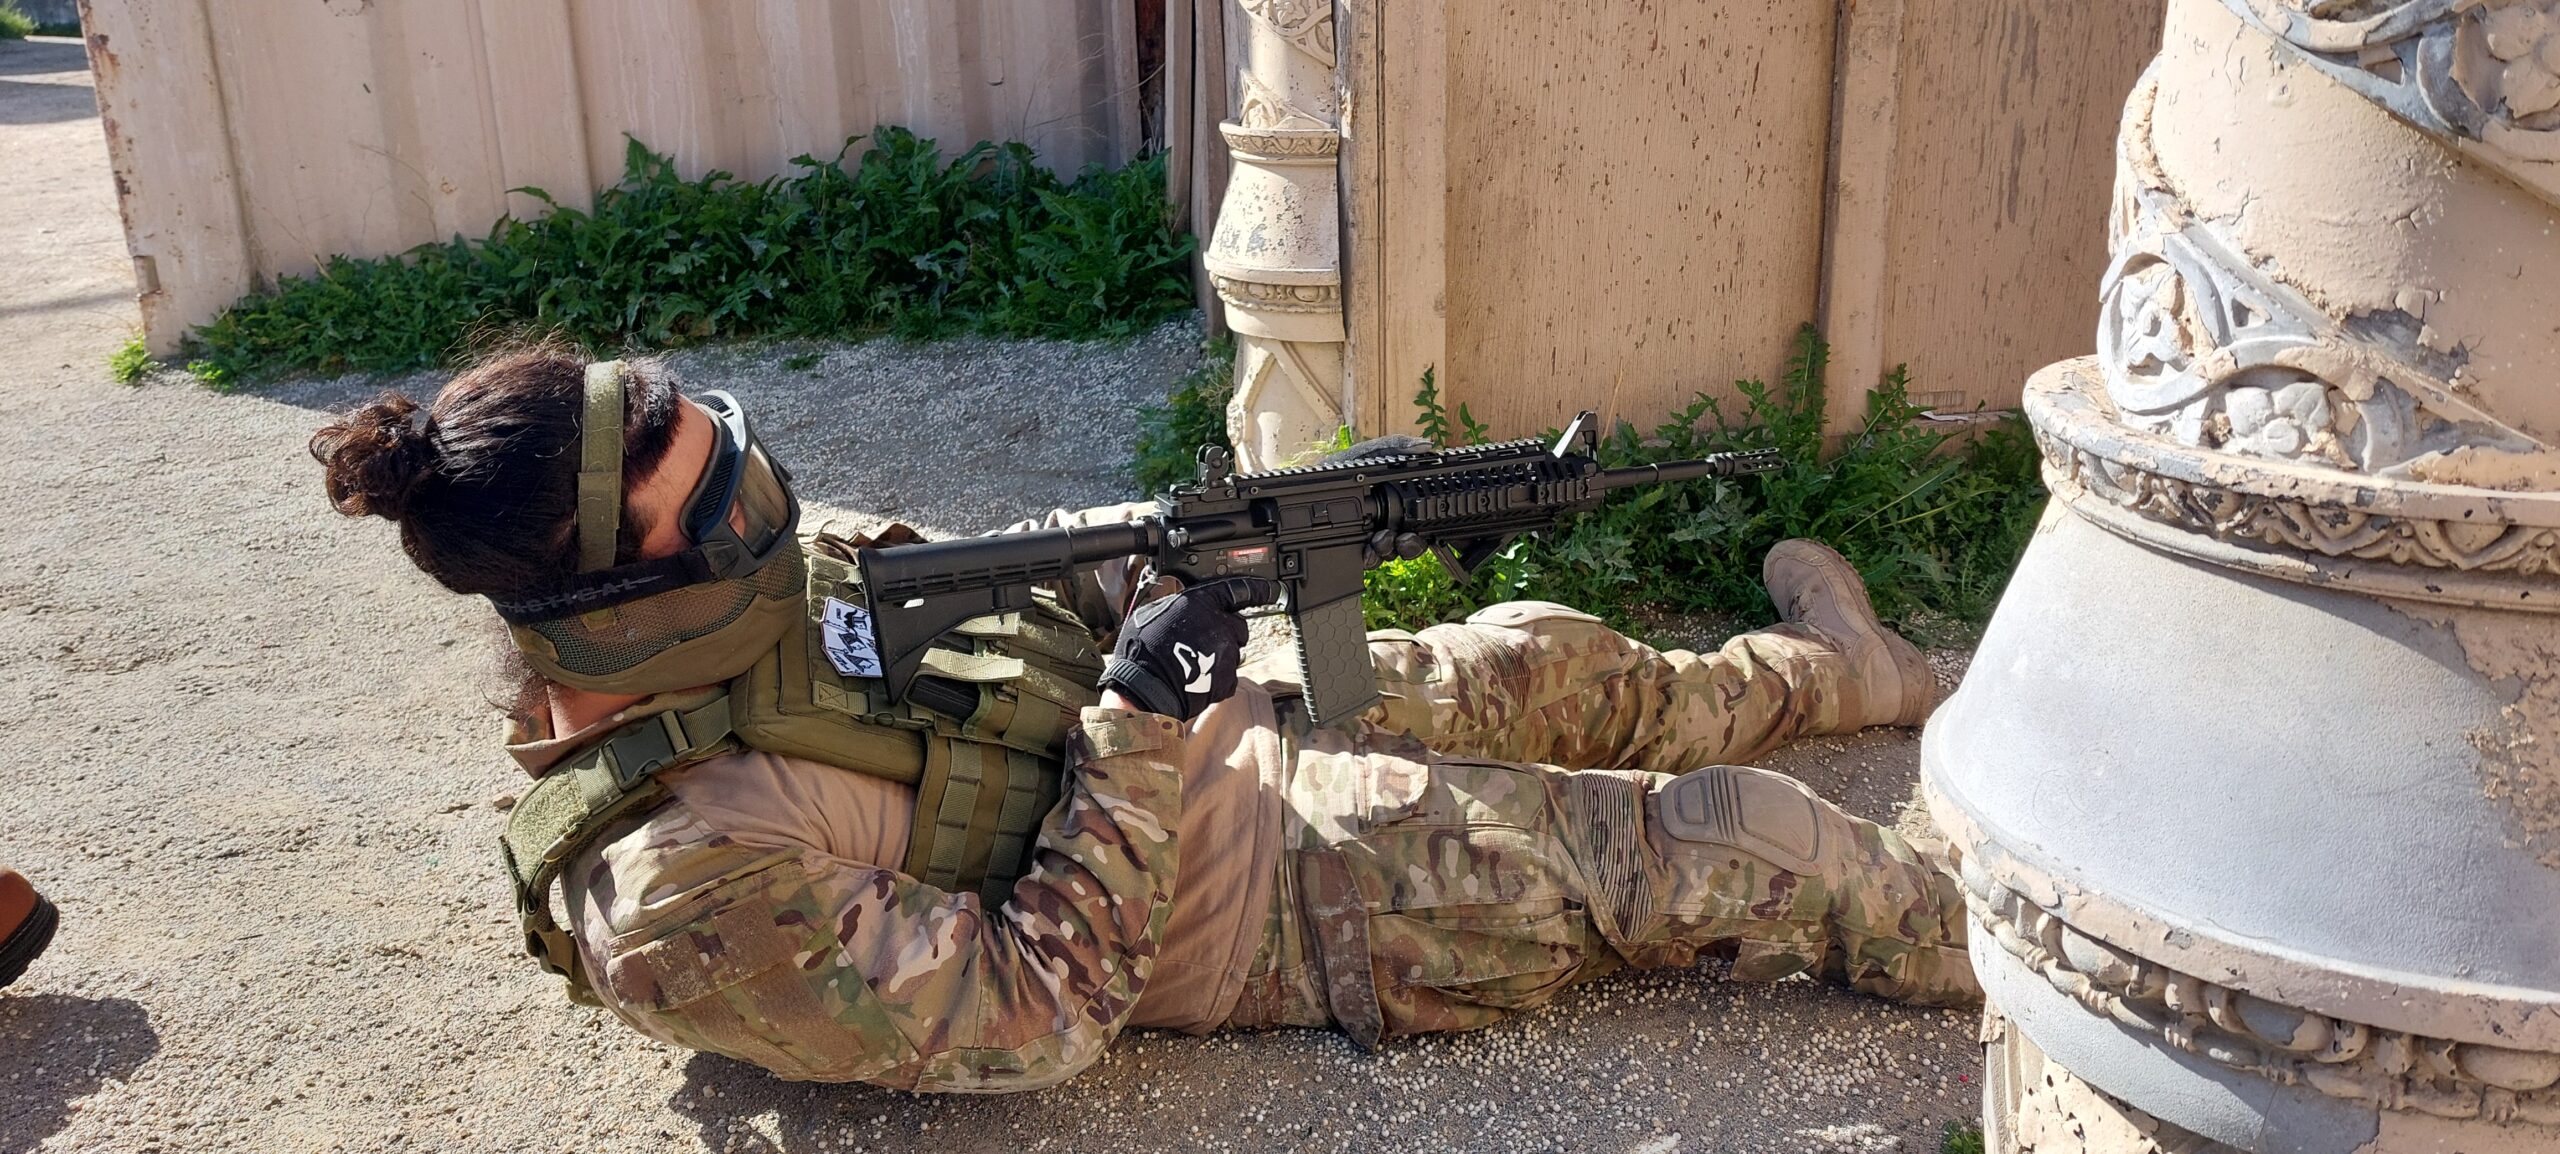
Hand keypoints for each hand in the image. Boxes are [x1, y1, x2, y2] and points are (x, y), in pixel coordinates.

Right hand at [1096, 576, 1281, 720]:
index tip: (1272, 589)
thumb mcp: (1151, 613)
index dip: (1257, 589)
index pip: (1236, 590)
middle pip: (1238, 626)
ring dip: (1220, 657)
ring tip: (1193, 665)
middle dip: (1226, 633)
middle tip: (1203, 642)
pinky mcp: (1227, 679)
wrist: (1144, 689)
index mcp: (1200, 603)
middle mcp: (1219, 625)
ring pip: (1234, 653)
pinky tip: (1196, 679)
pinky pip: (1229, 676)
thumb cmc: (1141, 651)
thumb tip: (1181, 607)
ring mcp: (1226, 653)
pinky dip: (1217, 679)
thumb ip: (1175, 606)